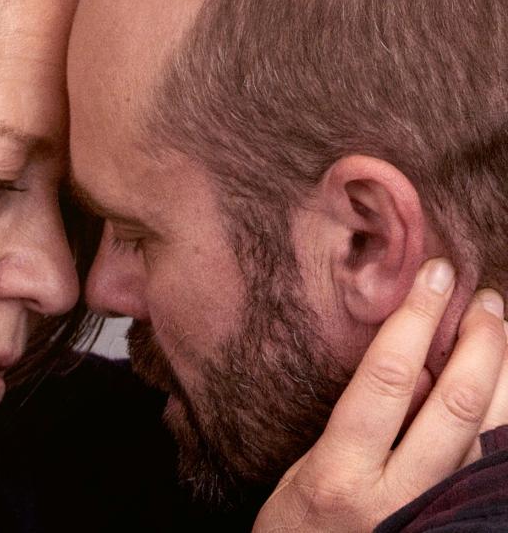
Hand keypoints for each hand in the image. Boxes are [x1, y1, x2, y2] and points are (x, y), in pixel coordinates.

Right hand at [253, 258, 507, 531]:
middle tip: (486, 300)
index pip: (388, 379)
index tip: (434, 276)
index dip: (416, 320)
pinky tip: (504, 386)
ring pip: (492, 436)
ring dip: (506, 375)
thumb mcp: (307, 470)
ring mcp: (436, 516)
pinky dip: (502, 418)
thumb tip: (413, 367)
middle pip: (456, 407)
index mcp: (342, 475)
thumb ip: (358, 425)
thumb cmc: (296, 530)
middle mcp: (398, 498)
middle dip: (481, 344)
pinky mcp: (458, 523)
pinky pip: (491, 462)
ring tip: (503, 327)